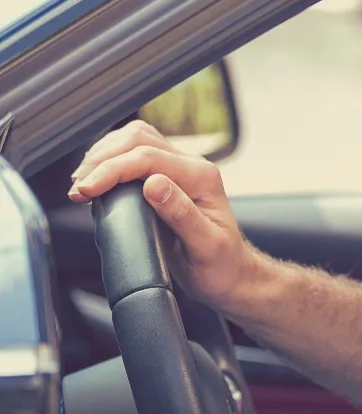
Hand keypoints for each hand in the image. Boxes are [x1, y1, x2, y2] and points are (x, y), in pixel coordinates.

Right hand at [68, 120, 266, 310]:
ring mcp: (179, 170)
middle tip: (79, 187)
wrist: (230, 274)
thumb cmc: (221, 265)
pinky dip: (110, 161)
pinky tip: (96, 179)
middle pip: (139, 139)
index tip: (87, 189)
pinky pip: (134, 154)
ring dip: (103, 156)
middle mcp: (192, 167)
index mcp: (202, 178)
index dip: (112, 170)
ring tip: (82, 182)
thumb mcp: (205, 246)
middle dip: (102, 159)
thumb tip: (154, 184)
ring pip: (135, 140)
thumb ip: (181, 214)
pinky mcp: (167, 178)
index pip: (149, 157)